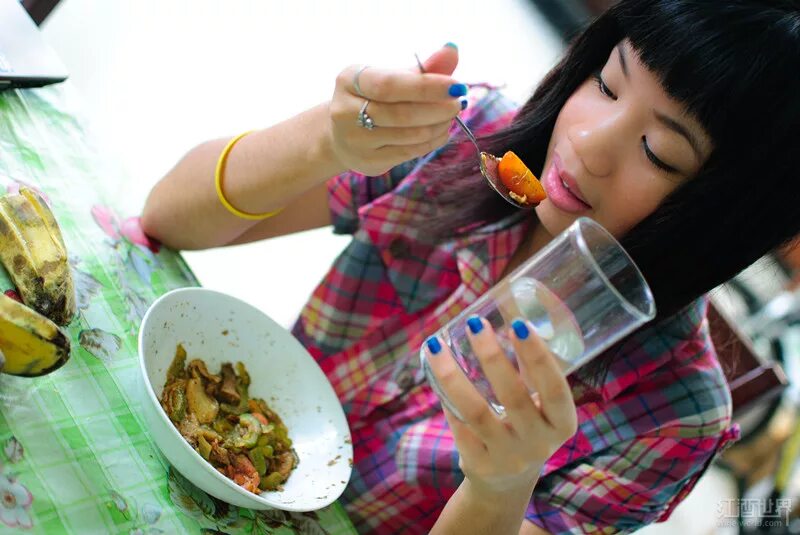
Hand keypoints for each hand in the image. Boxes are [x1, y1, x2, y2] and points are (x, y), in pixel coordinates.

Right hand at [327, 45, 466, 175]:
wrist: (344, 134)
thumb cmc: (375, 98)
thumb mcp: (392, 77)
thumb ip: (423, 68)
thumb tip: (453, 50)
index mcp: (349, 80)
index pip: (390, 85)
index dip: (426, 86)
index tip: (456, 86)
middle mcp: (344, 111)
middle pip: (401, 113)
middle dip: (437, 109)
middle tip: (458, 103)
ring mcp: (355, 141)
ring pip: (408, 136)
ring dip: (438, 125)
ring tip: (451, 116)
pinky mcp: (368, 161)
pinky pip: (409, 152)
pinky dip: (432, 141)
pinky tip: (441, 131)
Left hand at [425, 316, 577, 497]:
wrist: (507, 484)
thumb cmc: (525, 425)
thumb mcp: (538, 402)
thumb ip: (528, 365)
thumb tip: (514, 309)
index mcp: (561, 423)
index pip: (553, 388)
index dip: (537, 356)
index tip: (519, 324)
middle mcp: (538, 443)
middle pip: (512, 396)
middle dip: (491, 355)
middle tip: (474, 322)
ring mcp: (507, 457)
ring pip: (475, 412)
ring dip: (452, 374)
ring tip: (435, 344)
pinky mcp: (478, 464)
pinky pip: (458, 425)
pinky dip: (445, 397)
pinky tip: (434, 371)